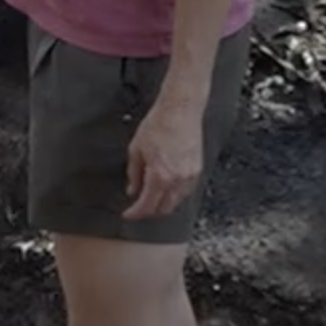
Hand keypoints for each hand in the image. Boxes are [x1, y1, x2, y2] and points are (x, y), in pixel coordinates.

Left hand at [123, 96, 203, 220]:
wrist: (180, 110)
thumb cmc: (158, 124)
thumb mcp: (136, 149)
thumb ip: (134, 174)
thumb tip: (132, 190)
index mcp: (159, 176)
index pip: (147, 205)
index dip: (135, 213)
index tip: (128, 214)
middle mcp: (177, 179)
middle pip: (164, 208)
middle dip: (149, 212)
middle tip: (138, 208)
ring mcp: (190, 175)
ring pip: (177, 202)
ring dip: (163, 204)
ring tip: (151, 199)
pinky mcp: (198, 169)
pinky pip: (186, 191)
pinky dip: (175, 195)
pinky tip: (165, 189)